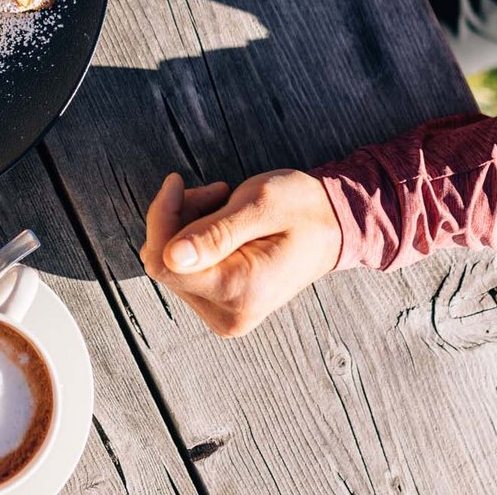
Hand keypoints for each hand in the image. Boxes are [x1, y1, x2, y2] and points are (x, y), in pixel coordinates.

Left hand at [139, 170, 342, 336]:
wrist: (335, 227)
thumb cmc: (301, 209)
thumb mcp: (260, 206)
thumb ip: (215, 233)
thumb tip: (171, 257)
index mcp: (240, 291)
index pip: (166, 263)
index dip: (161, 217)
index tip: (177, 181)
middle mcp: (229, 315)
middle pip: (166, 264)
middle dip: (178, 218)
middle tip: (217, 192)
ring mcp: (224, 314)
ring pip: (172, 264)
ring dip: (187, 226)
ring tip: (224, 203)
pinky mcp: (222, 306)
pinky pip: (186, 270)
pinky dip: (194, 239)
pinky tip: (221, 222)